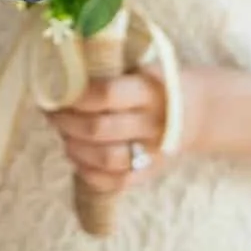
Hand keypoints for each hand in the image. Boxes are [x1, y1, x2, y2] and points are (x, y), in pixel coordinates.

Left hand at [42, 67, 168, 202]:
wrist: (197, 111)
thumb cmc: (156, 84)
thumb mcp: (142, 68)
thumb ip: (109, 71)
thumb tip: (61, 76)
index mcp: (151, 90)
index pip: (108, 94)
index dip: (77, 97)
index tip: (59, 93)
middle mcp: (154, 122)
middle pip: (99, 129)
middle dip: (66, 123)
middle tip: (53, 115)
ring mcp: (153, 152)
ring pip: (105, 158)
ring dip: (74, 148)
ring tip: (64, 136)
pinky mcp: (150, 172)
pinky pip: (115, 182)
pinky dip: (89, 173)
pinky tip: (77, 158)